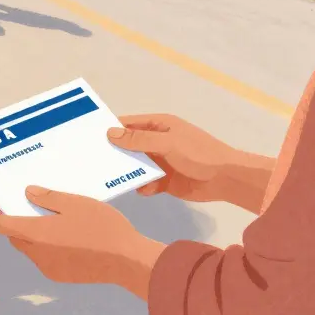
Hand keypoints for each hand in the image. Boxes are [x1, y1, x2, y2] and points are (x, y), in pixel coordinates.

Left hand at [0, 187, 163, 299]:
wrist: (127, 260)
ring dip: (32, 232)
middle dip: (15, 220)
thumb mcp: (75, 203)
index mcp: (38, 235)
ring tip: (48, 215)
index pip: (2, 225)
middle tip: (25, 203)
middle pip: (15, 236)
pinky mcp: (62, 275)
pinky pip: (45, 257)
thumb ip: (48, 198)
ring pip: (30, 247)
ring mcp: (50, 268)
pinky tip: (63, 232)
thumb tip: (28, 194)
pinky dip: (46, 244)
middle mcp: (39, 255)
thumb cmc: (103, 228)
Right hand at [108, 114, 244, 202]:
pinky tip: (144, 190)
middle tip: (95, 161)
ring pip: (136, 166)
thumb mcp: (167, 143)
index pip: (129, 124)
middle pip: (129, 146)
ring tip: (113, 178)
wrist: (225, 179)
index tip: (89, 137)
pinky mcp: (165, 180)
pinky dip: (143, 186)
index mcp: (159, 125)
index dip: (111, 129)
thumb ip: (139, 139)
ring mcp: (161, 161)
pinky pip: (147, 182)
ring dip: (128, 172)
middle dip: (115, 153)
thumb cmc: (198, 154)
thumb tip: (110, 132)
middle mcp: (157, 141)